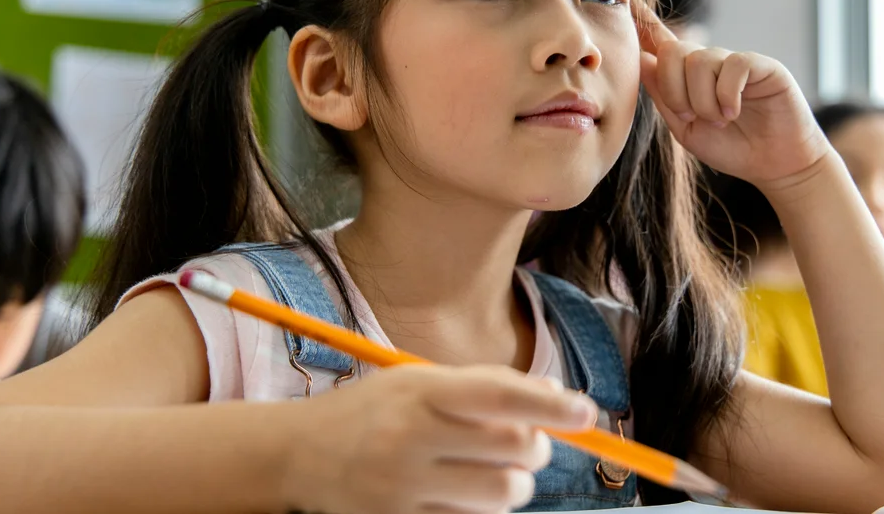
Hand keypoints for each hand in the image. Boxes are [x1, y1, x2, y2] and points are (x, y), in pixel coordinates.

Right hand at [280, 365, 597, 513]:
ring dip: (514, 485)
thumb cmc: (370, 412)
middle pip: (514, 450)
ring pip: (504, 494)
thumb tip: (557, 399)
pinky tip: (458, 494)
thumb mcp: (417, 382)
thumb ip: (483, 386)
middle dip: (536, 448)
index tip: (587, 414)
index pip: (501, 396)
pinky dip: (480, 512)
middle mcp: (409, 438)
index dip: (552, 407)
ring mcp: (402, 488)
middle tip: (528, 445)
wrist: (296, 454)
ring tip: (490, 473)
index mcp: (418, 391)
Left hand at [635, 6, 828, 187]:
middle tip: (692, 116)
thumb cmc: (731, 147)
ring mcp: (735, 61)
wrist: (772, 164)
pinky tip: (735, 112)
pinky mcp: (762, 65)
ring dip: (703, 101)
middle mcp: (710, 63)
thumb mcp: (686, 127)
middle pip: (672, 51)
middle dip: (674, 90)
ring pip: (700, 61)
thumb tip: (642, 59)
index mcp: (687, 77)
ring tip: (721, 121)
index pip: (659, 40)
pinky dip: (727, 96)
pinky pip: (733, 66)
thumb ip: (663, 95)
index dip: (641, 17)